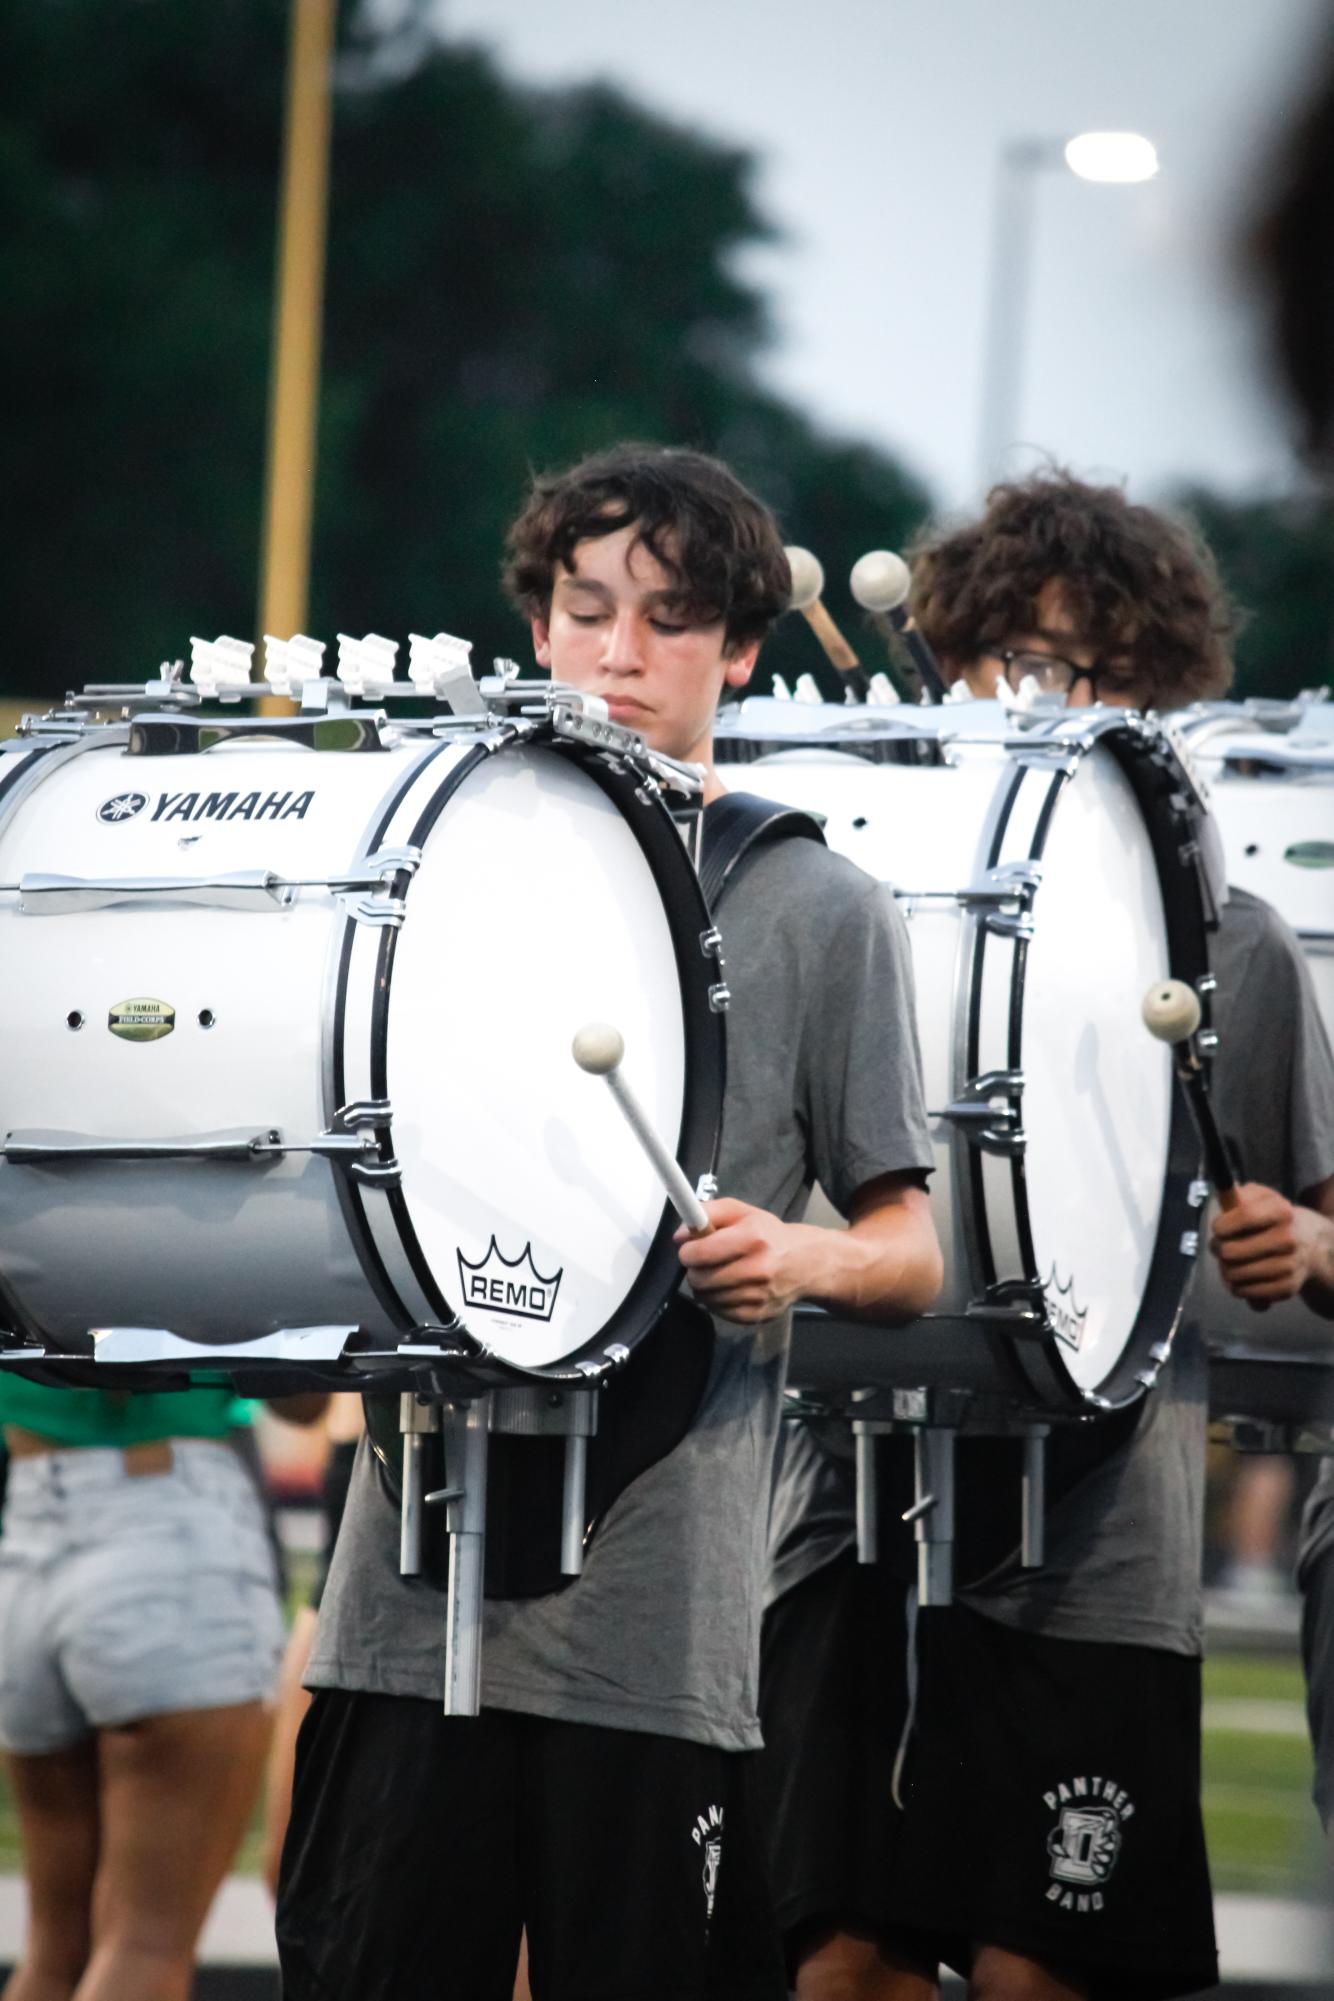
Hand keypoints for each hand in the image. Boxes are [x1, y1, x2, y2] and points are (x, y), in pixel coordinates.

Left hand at [675, 1198, 810, 1323]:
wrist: (806, 1263)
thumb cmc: (769, 1235)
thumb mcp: (742, 1212)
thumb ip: (708, 1213)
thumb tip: (679, 1236)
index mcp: (751, 1238)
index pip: (699, 1253)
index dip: (688, 1251)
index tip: (692, 1249)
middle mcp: (757, 1269)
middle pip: (699, 1279)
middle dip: (696, 1269)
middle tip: (706, 1262)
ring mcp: (758, 1296)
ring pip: (705, 1298)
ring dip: (705, 1286)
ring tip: (720, 1274)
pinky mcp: (757, 1315)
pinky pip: (718, 1312)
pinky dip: (717, 1301)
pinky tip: (729, 1288)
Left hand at [1210, 1182, 1319, 1309]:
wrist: (1309, 1243)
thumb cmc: (1273, 1218)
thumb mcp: (1261, 1197)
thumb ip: (1239, 1194)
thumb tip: (1224, 1196)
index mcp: (1281, 1212)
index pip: (1244, 1216)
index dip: (1222, 1225)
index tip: (1218, 1229)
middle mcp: (1288, 1239)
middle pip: (1231, 1252)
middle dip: (1218, 1249)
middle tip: (1221, 1247)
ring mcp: (1289, 1265)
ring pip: (1234, 1274)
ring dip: (1225, 1269)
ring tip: (1230, 1262)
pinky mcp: (1287, 1288)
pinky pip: (1245, 1292)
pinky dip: (1237, 1286)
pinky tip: (1242, 1276)